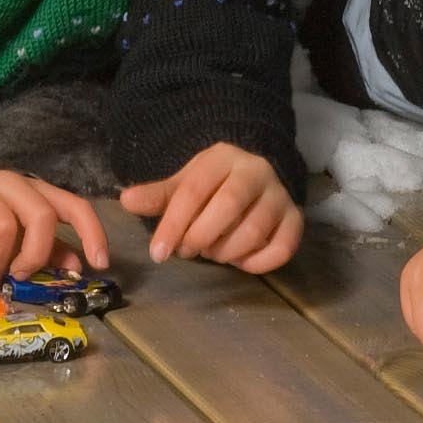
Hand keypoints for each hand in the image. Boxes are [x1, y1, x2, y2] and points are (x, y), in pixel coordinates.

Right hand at [0, 167, 109, 278]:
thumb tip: (75, 265)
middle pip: (41, 217)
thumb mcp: (17, 228)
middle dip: (36, 254)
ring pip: (4, 229)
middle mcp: (11, 185)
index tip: (99, 263)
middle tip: (20, 274)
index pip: (74, 205)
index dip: (92, 233)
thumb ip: (47, 246)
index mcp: (34, 190)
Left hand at [124, 144, 301, 272]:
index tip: (158, 252)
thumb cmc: (214, 184)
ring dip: (226, 251)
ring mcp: (280, 196)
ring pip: (255, 230)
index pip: (195, 190)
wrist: (256, 175)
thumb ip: (158, 195)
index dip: (173, 224)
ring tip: (212, 253)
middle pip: (228, 206)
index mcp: (223, 158)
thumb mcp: (185, 183)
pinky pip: (283, 248)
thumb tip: (126, 200)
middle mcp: (256, 172)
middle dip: (200, 236)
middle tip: (186, 251)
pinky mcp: (296, 220)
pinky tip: (239, 262)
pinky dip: (259, 263)